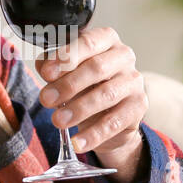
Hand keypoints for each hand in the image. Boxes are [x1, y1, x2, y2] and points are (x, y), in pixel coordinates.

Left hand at [37, 26, 147, 182]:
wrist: (108, 115)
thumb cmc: (84, 84)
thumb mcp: (65, 72)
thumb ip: (53, 66)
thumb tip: (44, 67)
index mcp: (106, 39)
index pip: (88, 42)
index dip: (66, 57)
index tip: (46, 73)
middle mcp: (124, 56)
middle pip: (97, 68)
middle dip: (68, 85)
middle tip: (45, 99)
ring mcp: (134, 81)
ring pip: (106, 95)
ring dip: (79, 109)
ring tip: (57, 121)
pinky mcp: (138, 107)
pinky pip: (114, 122)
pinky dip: (93, 134)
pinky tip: (77, 142)